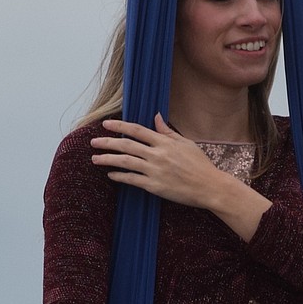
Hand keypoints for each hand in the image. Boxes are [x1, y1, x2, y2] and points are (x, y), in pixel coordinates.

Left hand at [91, 114, 220, 208]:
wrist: (209, 187)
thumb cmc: (200, 165)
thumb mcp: (186, 143)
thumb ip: (168, 131)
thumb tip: (156, 117)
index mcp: (165, 142)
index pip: (137, 130)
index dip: (120, 126)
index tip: (106, 124)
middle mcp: (158, 155)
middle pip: (127, 145)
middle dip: (107, 142)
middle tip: (93, 142)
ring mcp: (155, 171)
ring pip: (125, 162)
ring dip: (108, 159)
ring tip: (95, 158)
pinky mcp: (155, 186)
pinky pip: (132, 180)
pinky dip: (119, 176)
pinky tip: (110, 174)